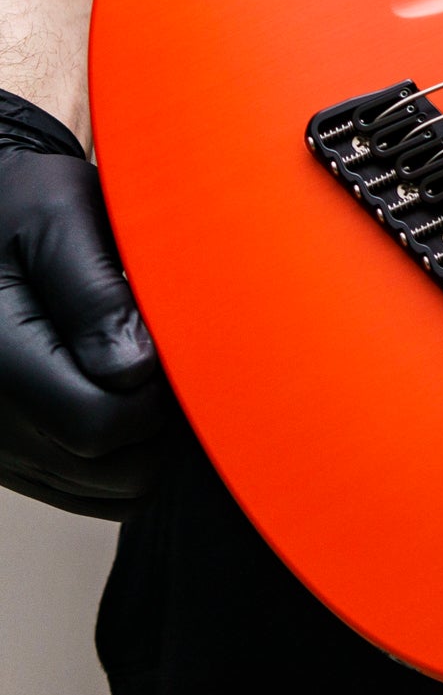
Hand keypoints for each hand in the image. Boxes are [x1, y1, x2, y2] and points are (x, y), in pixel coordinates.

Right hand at [0, 94, 174, 518]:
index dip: (157, 394)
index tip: (171, 346)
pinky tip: (135, 399)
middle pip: (113, 468)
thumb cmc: (20, 206)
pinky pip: (90, 488)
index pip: (102, 422)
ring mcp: (0, 445)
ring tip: (153, 373)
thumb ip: (95, 294)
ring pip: (109, 488)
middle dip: (161, 421)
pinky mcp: (13, 455)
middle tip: (174, 357)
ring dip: (148, 443)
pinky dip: (125, 458)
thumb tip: (139, 366)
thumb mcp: (57, 219)